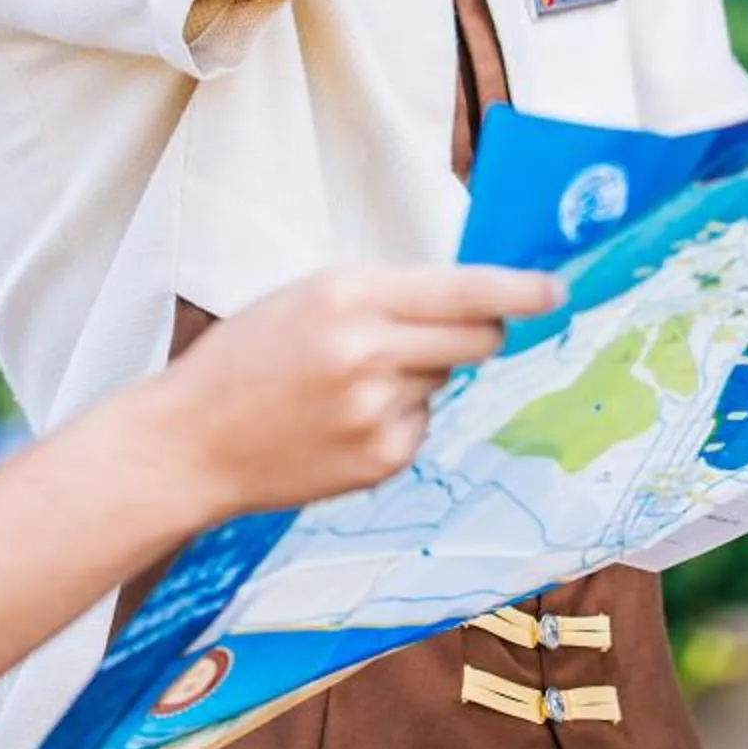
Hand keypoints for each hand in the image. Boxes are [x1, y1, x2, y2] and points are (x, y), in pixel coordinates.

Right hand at [136, 264, 565, 518]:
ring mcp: (377, 412)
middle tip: (458, 330)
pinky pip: (421, 424)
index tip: (556, 289)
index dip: (520, 290)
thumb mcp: (306, 295)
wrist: (191, 442)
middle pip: (477, 338)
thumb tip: (473, 298)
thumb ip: (386, 293)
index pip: (465, 288)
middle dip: (481, 330)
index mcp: (348, 294)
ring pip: (444, 381)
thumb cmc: (246, 357)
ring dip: (420, 375)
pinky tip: (343, 420)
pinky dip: (398, 417)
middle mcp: (369, 351)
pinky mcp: (380, 460)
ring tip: (350, 383)